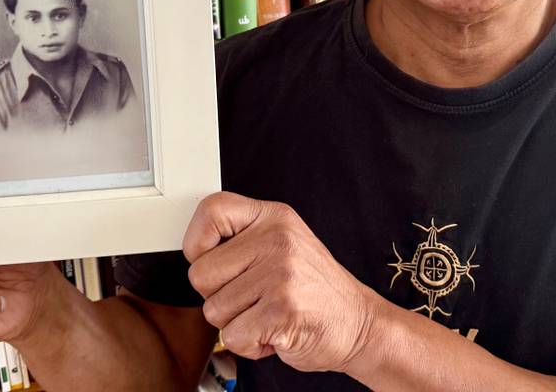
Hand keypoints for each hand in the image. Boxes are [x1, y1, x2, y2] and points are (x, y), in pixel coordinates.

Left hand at [184, 192, 382, 372]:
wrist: (359, 324)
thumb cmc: (314, 289)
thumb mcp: (285, 243)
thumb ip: (243, 240)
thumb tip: (195, 253)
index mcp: (274, 217)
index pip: (210, 211)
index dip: (197, 243)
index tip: (213, 259)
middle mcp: (278, 240)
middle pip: (200, 273)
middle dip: (219, 296)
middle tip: (253, 297)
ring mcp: (281, 275)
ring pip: (213, 310)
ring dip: (236, 323)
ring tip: (267, 313)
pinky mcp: (282, 311)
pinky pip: (233, 336)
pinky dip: (250, 344)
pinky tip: (274, 331)